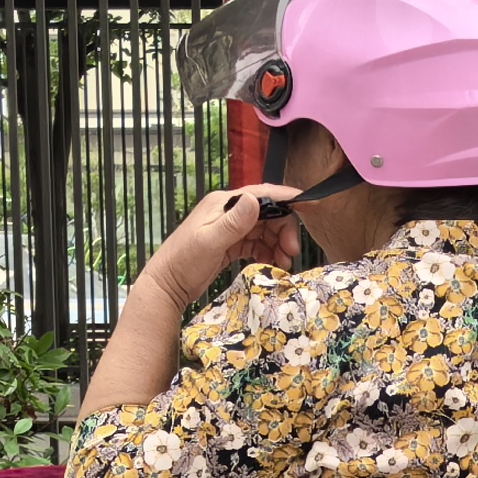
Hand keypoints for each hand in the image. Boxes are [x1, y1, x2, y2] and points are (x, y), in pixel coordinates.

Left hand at [141, 182, 300, 305]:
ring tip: (283, 264)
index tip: (311, 205)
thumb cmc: (183, 262)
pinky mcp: (230, 243)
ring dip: (278, 243)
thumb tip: (254, 199)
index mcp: (223, 203)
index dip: (288, 198)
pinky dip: (267, 251)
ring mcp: (229, 227)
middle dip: (285, 230)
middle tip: (291, 253)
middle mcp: (228, 211)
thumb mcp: (210, 241)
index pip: (263, 193)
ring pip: (265, 229)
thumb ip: (233, 222)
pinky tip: (271, 263)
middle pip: (268, 213)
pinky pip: (257, 243)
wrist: (167, 284)